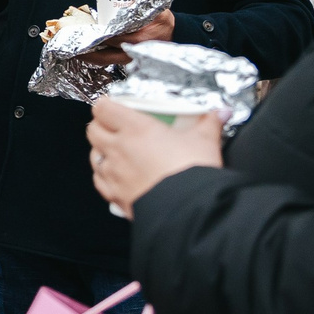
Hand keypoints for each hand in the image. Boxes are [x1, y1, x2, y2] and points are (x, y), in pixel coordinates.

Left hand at [79, 7, 176, 67]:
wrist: (177, 33)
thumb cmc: (164, 21)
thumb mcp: (154, 10)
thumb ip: (139, 6)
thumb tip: (122, 1)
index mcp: (139, 39)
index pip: (113, 39)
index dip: (98, 37)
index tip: (87, 33)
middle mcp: (133, 52)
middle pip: (105, 56)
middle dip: (89, 54)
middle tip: (74, 49)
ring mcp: (132, 58)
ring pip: (107, 60)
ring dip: (92, 57)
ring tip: (78, 52)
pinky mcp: (130, 60)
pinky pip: (112, 61)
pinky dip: (100, 57)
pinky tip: (90, 53)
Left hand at [88, 98, 222, 216]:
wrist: (188, 209)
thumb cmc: (192, 171)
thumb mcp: (205, 140)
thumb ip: (209, 123)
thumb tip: (221, 112)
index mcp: (136, 128)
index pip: (103, 108)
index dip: (105, 105)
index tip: (111, 105)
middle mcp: (119, 148)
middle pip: (93, 130)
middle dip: (100, 126)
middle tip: (113, 126)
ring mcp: (114, 173)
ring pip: (94, 155)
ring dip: (101, 151)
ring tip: (115, 151)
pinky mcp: (115, 195)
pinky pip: (100, 181)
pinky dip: (104, 177)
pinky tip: (115, 176)